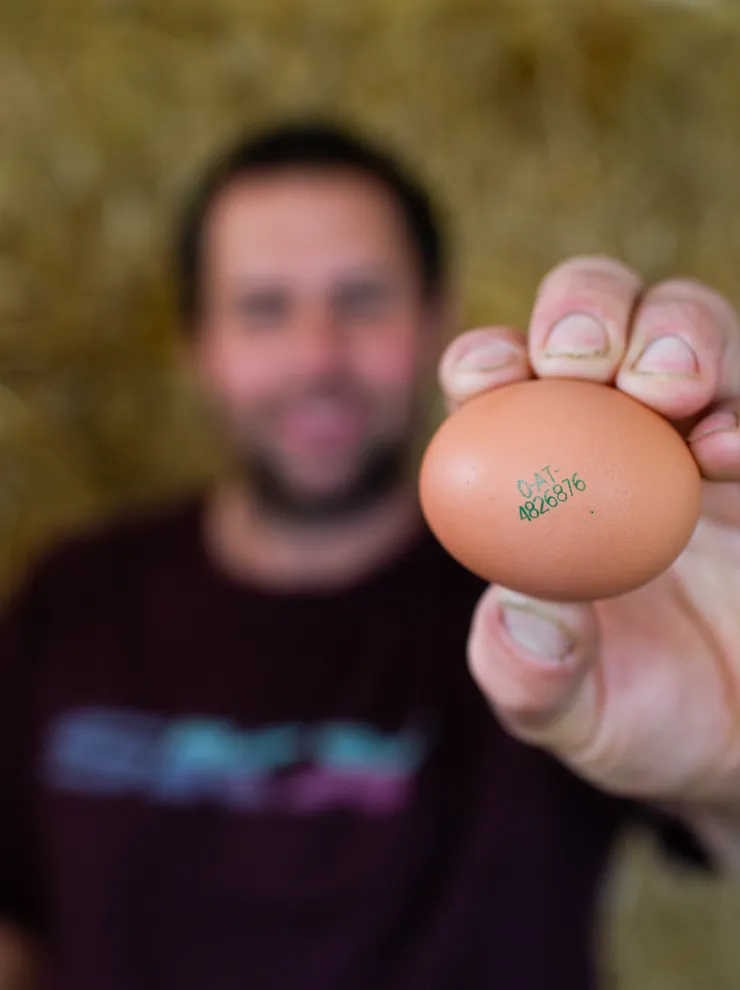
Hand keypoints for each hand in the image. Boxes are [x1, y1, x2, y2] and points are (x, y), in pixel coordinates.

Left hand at [439, 256, 739, 855]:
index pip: (499, 386)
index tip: (487, 378)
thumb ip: (529, 673)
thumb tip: (521, 604)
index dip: (485, 360)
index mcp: (540, 477)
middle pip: (594, 318)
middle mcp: (619, 438)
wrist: (739, 745)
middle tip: (583, 361)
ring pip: (690, 328)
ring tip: (670, 393)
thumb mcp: (569, 714)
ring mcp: (704, 438)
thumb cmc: (638, 717)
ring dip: (677, 332)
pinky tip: (728, 454)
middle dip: (583, 310)